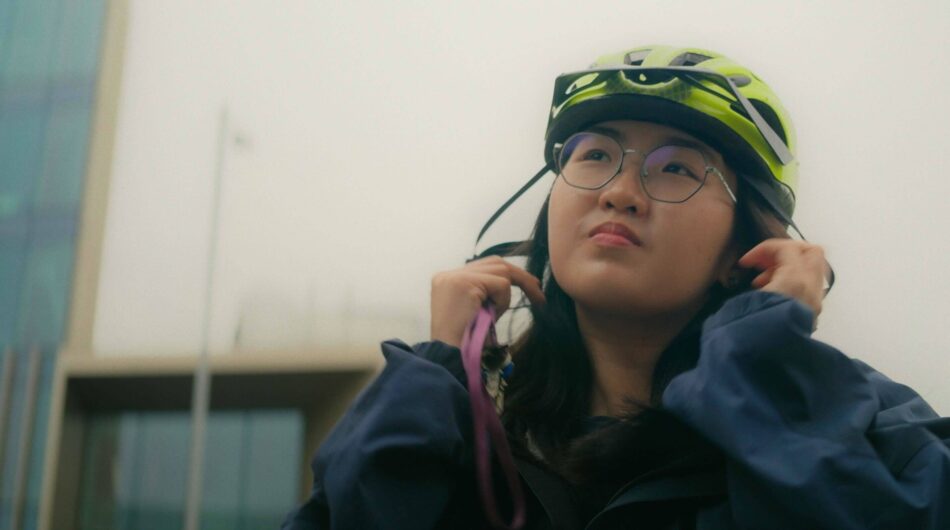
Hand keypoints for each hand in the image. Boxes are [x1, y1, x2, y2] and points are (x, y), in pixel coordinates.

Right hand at [430, 256, 545, 347]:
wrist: (449, 355)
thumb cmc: (465, 341)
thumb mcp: (475, 312)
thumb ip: (485, 294)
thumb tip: (508, 284)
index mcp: (448, 280)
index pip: (484, 266)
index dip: (509, 275)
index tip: (530, 286)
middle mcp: (448, 275)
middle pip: (494, 262)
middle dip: (520, 277)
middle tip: (538, 293)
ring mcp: (455, 277)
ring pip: (500, 271)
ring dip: (506, 296)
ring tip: (495, 314)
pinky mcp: (464, 283)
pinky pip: (501, 284)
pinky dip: (503, 301)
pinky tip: (491, 314)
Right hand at [738, 239, 828, 319]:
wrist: (769, 363)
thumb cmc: (757, 327)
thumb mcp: (756, 296)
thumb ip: (766, 275)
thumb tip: (766, 266)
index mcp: (798, 282)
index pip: (789, 248)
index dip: (764, 249)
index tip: (745, 263)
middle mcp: (811, 290)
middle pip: (810, 253)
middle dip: (784, 252)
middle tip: (761, 264)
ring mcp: (813, 302)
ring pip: (808, 269)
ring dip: (785, 267)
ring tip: (761, 281)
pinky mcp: (808, 314)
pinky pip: (805, 286)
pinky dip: (788, 282)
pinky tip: (769, 294)